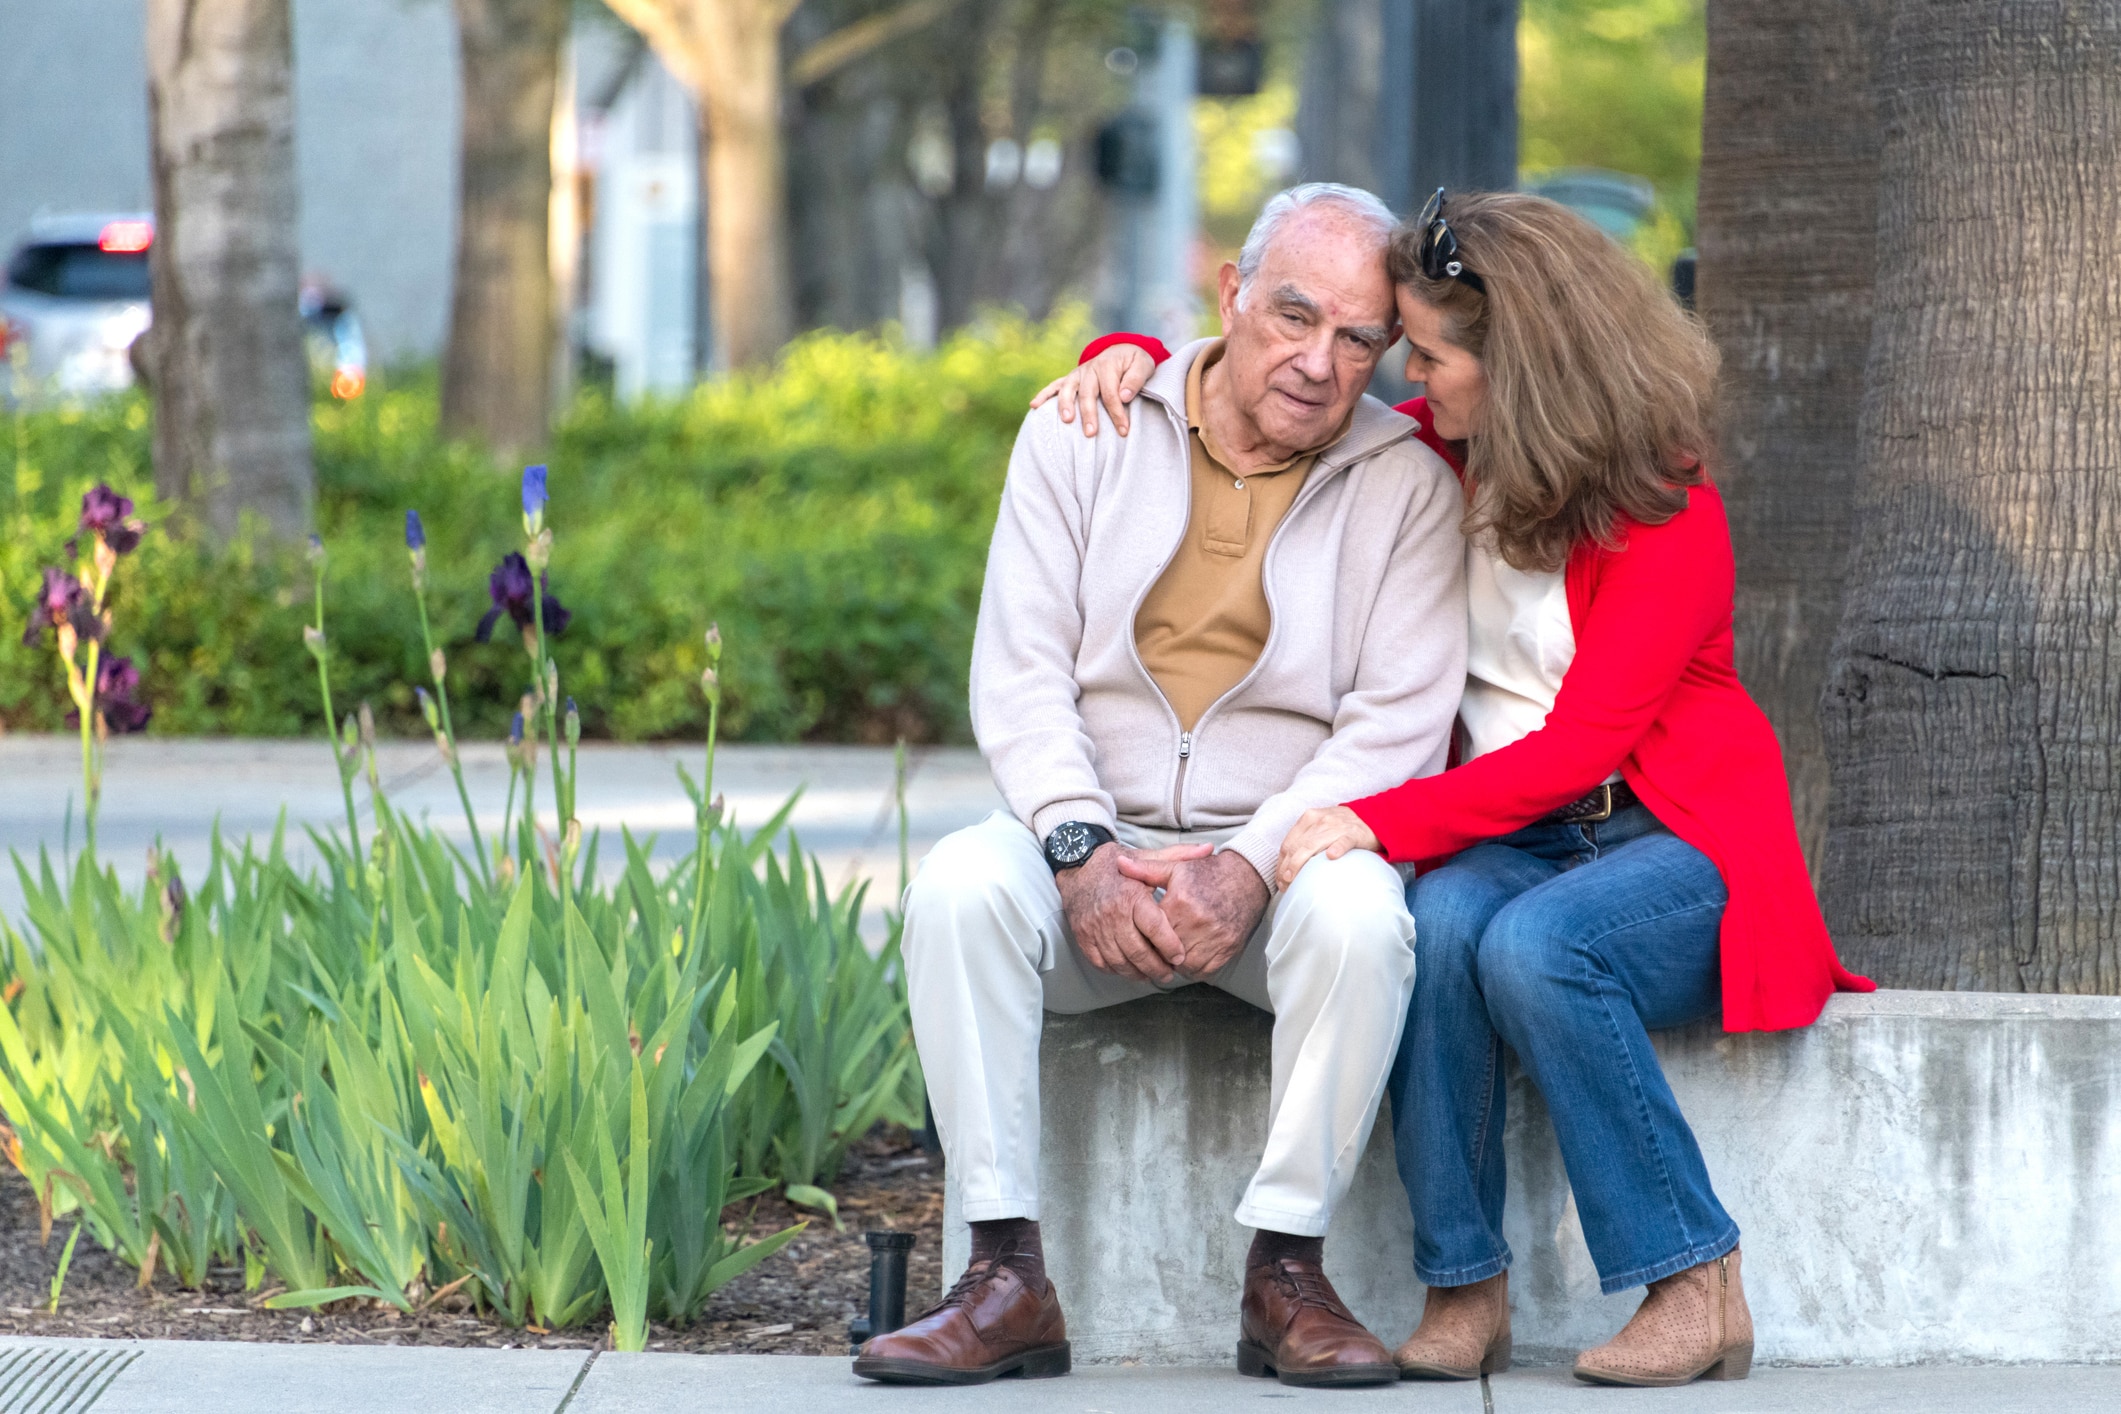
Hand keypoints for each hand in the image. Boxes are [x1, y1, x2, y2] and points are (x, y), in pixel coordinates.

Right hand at [1028, 345, 1157, 436]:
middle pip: (1088, 394)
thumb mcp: (1144, 365)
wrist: (1122, 350)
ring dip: (1065, 405)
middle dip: (1089, 414)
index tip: (1124, 430)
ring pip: (1068, 390)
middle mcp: (1089, 369)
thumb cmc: (1135, 363)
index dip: (1117, 413)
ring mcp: (1077, 374)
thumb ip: (1135, 380)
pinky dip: (1043, 394)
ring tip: (1066, 421)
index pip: (1111, 393)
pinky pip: (1054, 386)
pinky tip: (1034, 405)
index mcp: (1107, 366)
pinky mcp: (1070, 379)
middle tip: (1091, 434)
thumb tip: (1124, 396)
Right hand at [1057, 842, 1213, 983]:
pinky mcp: (1082, 936)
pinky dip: (1116, 970)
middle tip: (1169, 973)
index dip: (1170, 946)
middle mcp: (1112, 913)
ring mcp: (1095, 927)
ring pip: (1120, 962)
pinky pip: (1101, 962)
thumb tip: (1209, 848)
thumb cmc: (1115, 864)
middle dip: (1157, 968)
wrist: (1076, 866)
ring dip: (1138, 973)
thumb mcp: (1146, 857)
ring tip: (1151, 974)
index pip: (1154, 928)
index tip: (1180, 956)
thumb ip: (1178, 856)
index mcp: (1131, 895)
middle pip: (1138, 951)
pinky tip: (1128, 969)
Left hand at [1114, 849, 1268, 981]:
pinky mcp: (1228, 949)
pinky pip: (1203, 970)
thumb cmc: (1209, 873)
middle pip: (1166, 951)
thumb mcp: (1177, 867)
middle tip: (1156, 947)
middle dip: (1159, 951)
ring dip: (1176, 962)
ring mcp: (1215, 938)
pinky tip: (1191, 955)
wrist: (1248, 878)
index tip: (1144, 934)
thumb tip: (1119, 865)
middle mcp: (1198, 922)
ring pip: (1184, 965)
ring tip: (1173, 952)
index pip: (1153, 930)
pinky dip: (1194, 967)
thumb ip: (1146, 870)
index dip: (1147, 935)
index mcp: (1181, 902)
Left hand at [1275, 806, 1382, 890]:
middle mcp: (1320, 820)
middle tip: (1285, 886)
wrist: (1373, 818)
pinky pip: (1343, 841)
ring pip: (1313, 845)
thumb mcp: (1320, 827)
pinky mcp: (1354, 833)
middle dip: (1288, 868)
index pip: (1288, 843)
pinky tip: (1331, 857)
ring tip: (1295, 881)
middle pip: (1298, 847)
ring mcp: (1337, 826)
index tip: (1280, 880)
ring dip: (1301, 865)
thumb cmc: (1342, 828)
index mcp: (1309, 818)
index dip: (1281, 863)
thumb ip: (1305, 840)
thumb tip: (1287, 866)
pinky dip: (1337, 848)